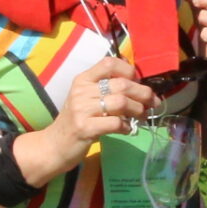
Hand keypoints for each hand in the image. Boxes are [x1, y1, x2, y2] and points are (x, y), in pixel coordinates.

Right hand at [33, 54, 155, 177]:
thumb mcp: (88, 98)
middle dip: (143, 94)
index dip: (129, 70)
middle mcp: (81, 91)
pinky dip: (127, 126)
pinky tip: (128, 129)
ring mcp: (82, 109)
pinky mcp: (85, 128)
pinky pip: (116, 123)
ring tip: (141, 116)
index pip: (109, 62)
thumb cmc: (77, 120)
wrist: (55, 145)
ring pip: (122, 102)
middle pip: (122, 84)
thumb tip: (141, 84)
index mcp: (83, 79)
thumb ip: (108, 88)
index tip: (137, 82)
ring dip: (138, 110)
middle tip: (152, 103)